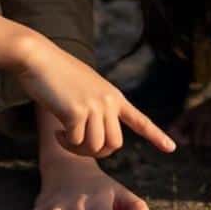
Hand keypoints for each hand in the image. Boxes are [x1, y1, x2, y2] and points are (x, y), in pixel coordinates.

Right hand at [0, 15, 175, 157]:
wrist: (38, 57)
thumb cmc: (56, 73)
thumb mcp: (84, 88)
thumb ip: (95, 106)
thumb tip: (95, 132)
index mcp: (113, 96)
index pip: (139, 120)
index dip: (156, 135)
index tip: (172, 148)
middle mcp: (108, 102)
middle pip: (114, 145)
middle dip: (96, 152)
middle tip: (76, 144)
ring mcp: (94, 106)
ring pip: (96, 148)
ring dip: (77, 149)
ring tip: (63, 135)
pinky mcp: (77, 112)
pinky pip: (76, 142)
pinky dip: (65, 143)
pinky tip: (56, 131)